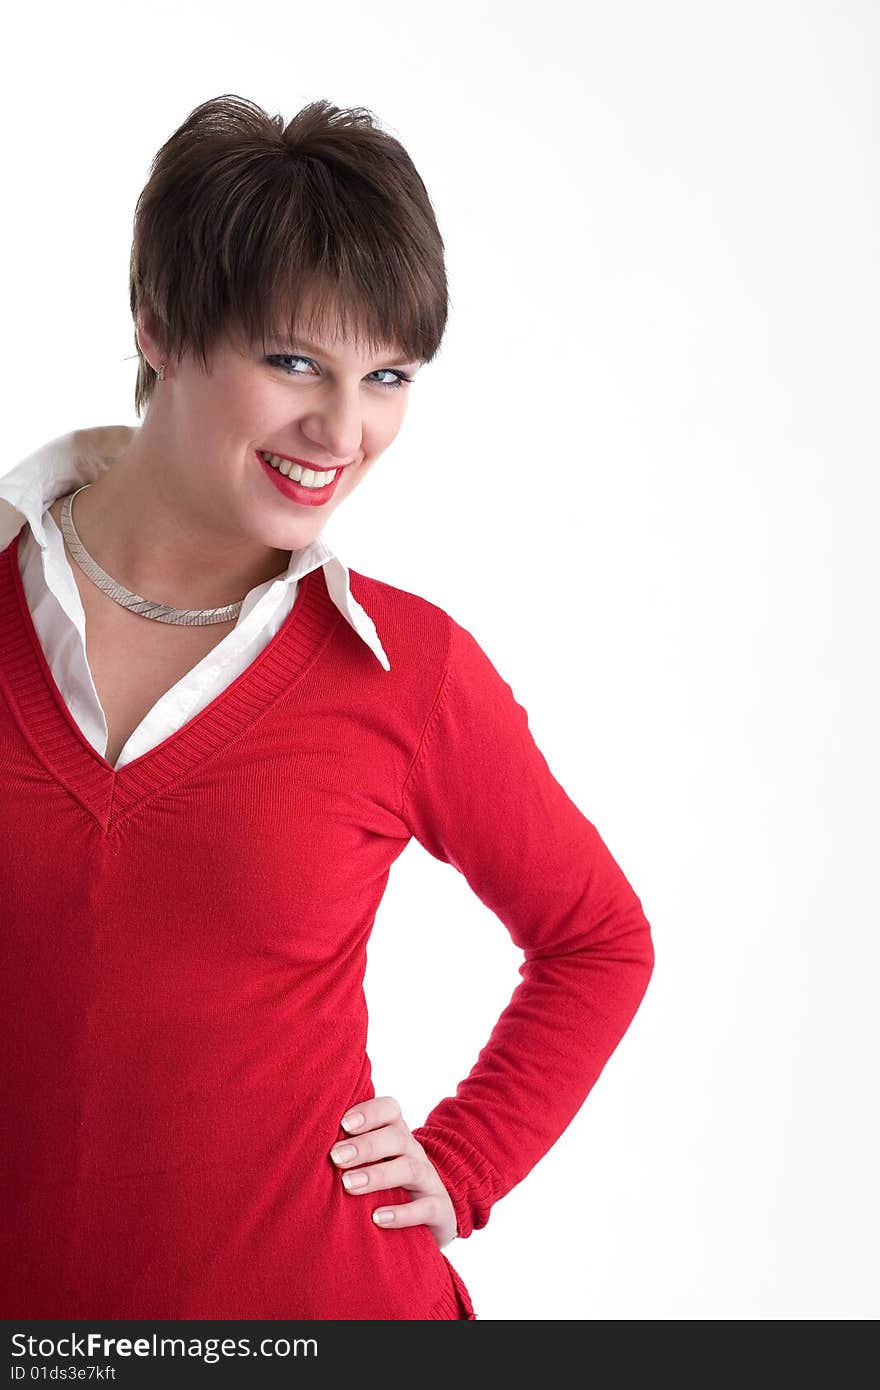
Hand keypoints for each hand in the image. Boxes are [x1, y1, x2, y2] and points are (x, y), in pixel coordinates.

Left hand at [330, 1094, 457, 1248]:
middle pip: (396, 1137)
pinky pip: (427, 1207)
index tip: (343, 1123)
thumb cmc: (384, 1183)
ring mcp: (429, 1180)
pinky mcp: (440, 1209)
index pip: (390, 1109)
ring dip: (378, 1175)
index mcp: (396, 1133)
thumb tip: (298, 1141)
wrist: (431, 1213)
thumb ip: (345, 1148)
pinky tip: (378, 1218)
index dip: (368, 1113)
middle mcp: (414, 1152)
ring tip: (349, 1185)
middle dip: (365, 1146)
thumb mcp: (371, 1161)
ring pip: (410, 1168)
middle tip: (335, 1157)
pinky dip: (402, 1213)